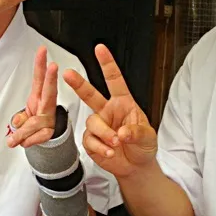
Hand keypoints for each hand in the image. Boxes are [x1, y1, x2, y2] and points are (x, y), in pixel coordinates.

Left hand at [6, 45, 57, 148]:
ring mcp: (48, 119)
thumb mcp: (22, 116)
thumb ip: (18, 120)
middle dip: (51, 78)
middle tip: (53, 66)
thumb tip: (17, 126)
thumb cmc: (34, 121)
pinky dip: (26, 141)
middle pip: (49, 90)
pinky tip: (25, 140)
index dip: (40, 65)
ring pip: (34, 122)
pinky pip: (34, 137)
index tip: (42, 52)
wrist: (43, 136)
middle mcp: (46, 105)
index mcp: (38, 96)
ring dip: (22, 132)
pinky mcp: (49, 132)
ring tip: (13, 139)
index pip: (39, 78)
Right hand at [63, 44, 157, 178]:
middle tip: (68, 74)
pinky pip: (90, 140)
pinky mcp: (91, 141)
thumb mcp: (148, 137)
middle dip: (78, 83)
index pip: (115, 80)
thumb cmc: (143, 146)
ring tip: (115, 143)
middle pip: (90, 94)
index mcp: (124, 103)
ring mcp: (99, 126)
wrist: (136, 166)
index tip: (100, 49)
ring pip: (92, 123)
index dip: (107, 64)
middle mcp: (108, 111)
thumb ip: (136, 132)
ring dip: (104, 134)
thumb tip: (122, 132)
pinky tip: (109, 151)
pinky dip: (100, 147)